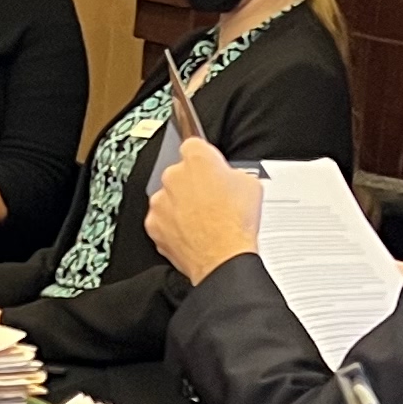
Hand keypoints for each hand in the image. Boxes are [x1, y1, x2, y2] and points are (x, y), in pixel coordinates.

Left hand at [147, 142, 263, 281]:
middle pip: (179, 172)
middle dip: (192, 183)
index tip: (208, 166)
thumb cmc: (236, 224)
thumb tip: (227, 176)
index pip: (193, 144)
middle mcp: (173, 175)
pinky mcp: (153, 224)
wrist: (223, 259)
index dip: (203, 158)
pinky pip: (161, 219)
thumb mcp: (250, 184)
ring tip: (203, 220)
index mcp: (197, 158)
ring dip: (181, 205)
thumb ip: (231, 172)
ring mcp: (160, 200)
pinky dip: (172, 225)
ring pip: (169, 197)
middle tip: (211, 200)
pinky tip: (192, 232)